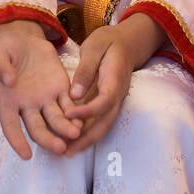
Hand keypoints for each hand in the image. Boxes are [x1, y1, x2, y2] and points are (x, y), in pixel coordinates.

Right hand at [0, 19, 81, 158]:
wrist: (23, 38)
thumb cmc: (5, 50)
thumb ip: (0, 66)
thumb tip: (9, 81)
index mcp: (8, 102)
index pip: (11, 127)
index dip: (17, 141)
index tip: (25, 155)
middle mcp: (28, 106)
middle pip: (38, 129)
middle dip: (48, 140)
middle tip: (59, 147)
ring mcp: (46, 99)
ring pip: (56, 120)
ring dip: (65, 129)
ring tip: (75, 133)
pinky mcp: (61, 89)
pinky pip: (69, 104)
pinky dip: (76, 113)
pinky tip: (83, 119)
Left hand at [63, 13, 163, 154]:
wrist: (127, 42)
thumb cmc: (108, 42)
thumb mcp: (94, 47)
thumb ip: (85, 69)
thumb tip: (74, 94)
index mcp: (115, 80)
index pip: (103, 101)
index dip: (86, 111)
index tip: (67, 114)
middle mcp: (118, 95)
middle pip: (105, 122)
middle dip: (86, 138)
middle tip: (67, 149)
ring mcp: (115, 101)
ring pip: (103, 126)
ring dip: (87, 140)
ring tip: (67, 151)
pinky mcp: (109, 103)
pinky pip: (100, 121)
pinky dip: (88, 132)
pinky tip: (73, 140)